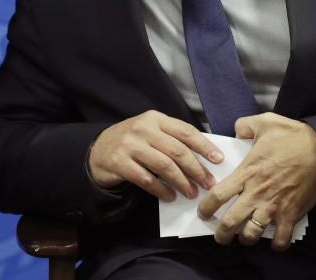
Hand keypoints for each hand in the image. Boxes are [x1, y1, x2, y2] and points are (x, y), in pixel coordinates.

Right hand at [87, 110, 222, 200]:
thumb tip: (204, 157)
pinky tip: (169, 196)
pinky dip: (161, 190)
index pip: (185, 131)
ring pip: (164, 166)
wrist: (97, 150)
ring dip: (181, 182)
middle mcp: (142, 129)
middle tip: (208, 183)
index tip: (218, 160)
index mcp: (154, 118)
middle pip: (177, 150)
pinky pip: (146, 179)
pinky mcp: (119, 163)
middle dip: (196, 169)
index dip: (204, 146)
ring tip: (191, 193)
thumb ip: (171, 138)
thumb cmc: (131, 142)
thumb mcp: (150, 131)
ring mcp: (129, 145)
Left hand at [197, 112, 315, 250]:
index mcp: (247, 173)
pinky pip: (281, 238)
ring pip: (252, 234)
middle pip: (230, 222)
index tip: (203, 212)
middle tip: (219, 236)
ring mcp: (274, 206)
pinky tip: (273, 241)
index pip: (218, 196)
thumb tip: (237, 131)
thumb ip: (244, 125)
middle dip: (221, 233)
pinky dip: (276, 244)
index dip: (206, 208)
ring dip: (245, 239)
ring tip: (243, 238)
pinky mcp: (292, 214)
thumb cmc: (295, 137)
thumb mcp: (264, 122)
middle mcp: (257, 193)